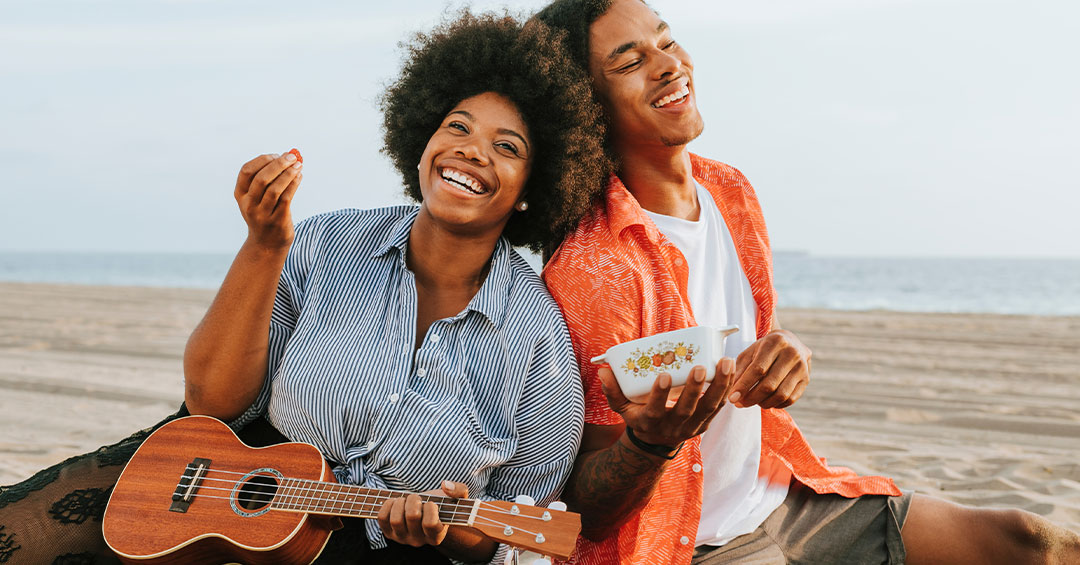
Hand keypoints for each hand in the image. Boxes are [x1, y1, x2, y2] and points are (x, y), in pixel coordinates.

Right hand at [234, 152, 302, 249]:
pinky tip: (299, 176)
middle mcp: (248, 204)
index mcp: (240, 194)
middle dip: (278, 164)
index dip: (262, 160)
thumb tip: (288, 156)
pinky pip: (286, 198)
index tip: (276, 155)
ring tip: (299, 165)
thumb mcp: (257, 197)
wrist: (267, 244)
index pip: (246, 171)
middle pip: (261, 179)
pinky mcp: (277, 220)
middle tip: (292, 156)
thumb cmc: (265, 213)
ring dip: (288, 174)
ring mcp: (262, 214)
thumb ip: (268, 178)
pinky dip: (293, 184)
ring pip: (275, 189)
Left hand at [377, 480, 467, 546]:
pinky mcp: (389, 533)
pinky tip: (396, 502)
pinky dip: (388, 505)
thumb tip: (446, 486)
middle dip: (414, 499)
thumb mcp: (457, 497)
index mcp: (436, 535)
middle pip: (412, 516)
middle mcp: (419, 541)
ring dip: (400, 502)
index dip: (430, 508)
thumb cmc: (441, 505)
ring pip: (396, 519)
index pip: (430, 524)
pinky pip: (382, 518)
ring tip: (405, 500)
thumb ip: (459, 490)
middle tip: (417, 498)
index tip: (431, 503)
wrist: (425, 512)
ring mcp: (402, 538)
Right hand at [597, 358, 735, 448]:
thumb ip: (612, 391)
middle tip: (701, 366)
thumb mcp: (622, 408)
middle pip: (686, 409)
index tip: (663, 375)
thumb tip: (603, 371)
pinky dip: (726, 389)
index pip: (654, 409)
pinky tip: (732, 371)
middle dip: (695, 388)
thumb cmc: (639, 416)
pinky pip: (719, 407)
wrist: (657, 442)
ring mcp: (692, 426)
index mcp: (650, 422)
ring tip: (726, 362)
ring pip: (709, 407)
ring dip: (719, 385)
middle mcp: (672, 427)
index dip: (659, 394)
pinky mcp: (705, 423)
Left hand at [728, 329, 810, 408]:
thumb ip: (739, 369)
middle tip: (739, 403)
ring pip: (781, 395)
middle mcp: (792, 353)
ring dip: (763, 403)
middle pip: (769, 384)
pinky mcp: (806, 380)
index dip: (744, 385)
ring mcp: (802, 367)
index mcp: (775, 342)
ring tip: (752, 402)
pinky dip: (775, 404)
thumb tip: (731, 390)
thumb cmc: (764, 349)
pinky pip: (790, 399)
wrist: (789, 343)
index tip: (732, 397)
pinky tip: (765, 401)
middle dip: (751, 398)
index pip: (758, 369)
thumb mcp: (749, 352)